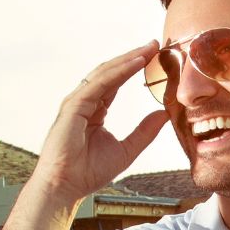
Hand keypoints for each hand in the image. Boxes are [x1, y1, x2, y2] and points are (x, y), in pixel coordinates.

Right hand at [33, 42, 170, 200]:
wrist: (65, 186)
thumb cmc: (88, 172)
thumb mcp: (126, 150)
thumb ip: (144, 132)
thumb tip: (164, 114)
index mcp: (94, 110)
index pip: (116, 83)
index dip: (134, 68)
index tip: (154, 57)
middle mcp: (84, 102)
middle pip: (111, 72)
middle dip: (133, 57)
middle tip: (154, 44)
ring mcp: (77, 102)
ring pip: (105, 73)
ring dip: (128, 59)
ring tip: (149, 48)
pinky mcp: (74, 106)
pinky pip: (100, 83)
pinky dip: (119, 72)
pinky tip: (136, 63)